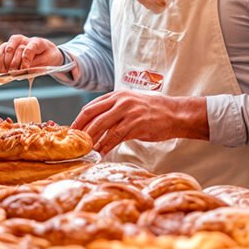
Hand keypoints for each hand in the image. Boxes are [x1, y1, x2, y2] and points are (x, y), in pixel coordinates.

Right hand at [0, 35, 62, 73]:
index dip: (26, 59)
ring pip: (4, 48)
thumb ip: (37, 65)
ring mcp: (15, 43)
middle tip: (13, 73)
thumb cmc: (49, 57)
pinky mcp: (8, 48)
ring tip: (3, 73)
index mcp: (37, 42)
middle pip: (14, 48)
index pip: (29, 48)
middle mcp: (24, 40)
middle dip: (13, 62)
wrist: (49, 53)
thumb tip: (25, 71)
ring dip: (2, 62)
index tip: (24, 69)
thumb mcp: (48, 61)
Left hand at [72, 90, 208, 154]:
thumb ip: (115, 111)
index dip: (79, 121)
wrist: (176, 114)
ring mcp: (128, 111)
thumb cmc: (154, 111)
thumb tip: (97, 125)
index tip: (72, 133)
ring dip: (91, 140)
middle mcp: (121, 100)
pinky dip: (106, 146)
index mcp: (117, 95)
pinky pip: (115, 137)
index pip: (90, 107)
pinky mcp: (136, 124)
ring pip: (101, 126)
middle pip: (92, 115)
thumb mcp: (132, 104)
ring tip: (86, 150)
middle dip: (80, 131)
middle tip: (74, 144)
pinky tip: (101, 153)